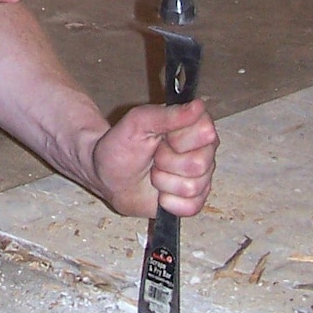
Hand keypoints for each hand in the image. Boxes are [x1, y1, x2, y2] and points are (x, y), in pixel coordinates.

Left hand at [78, 100, 217, 218]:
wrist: (107, 175)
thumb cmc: (122, 145)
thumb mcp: (138, 122)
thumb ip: (167, 114)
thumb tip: (197, 106)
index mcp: (195, 126)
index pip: (205, 133)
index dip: (178, 139)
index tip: (161, 138)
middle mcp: (204, 151)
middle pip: (199, 164)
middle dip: (167, 162)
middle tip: (153, 157)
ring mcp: (202, 178)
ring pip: (192, 187)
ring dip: (164, 181)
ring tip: (153, 172)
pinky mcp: (194, 201)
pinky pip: (191, 207)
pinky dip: (168, 202)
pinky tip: (159, 192)